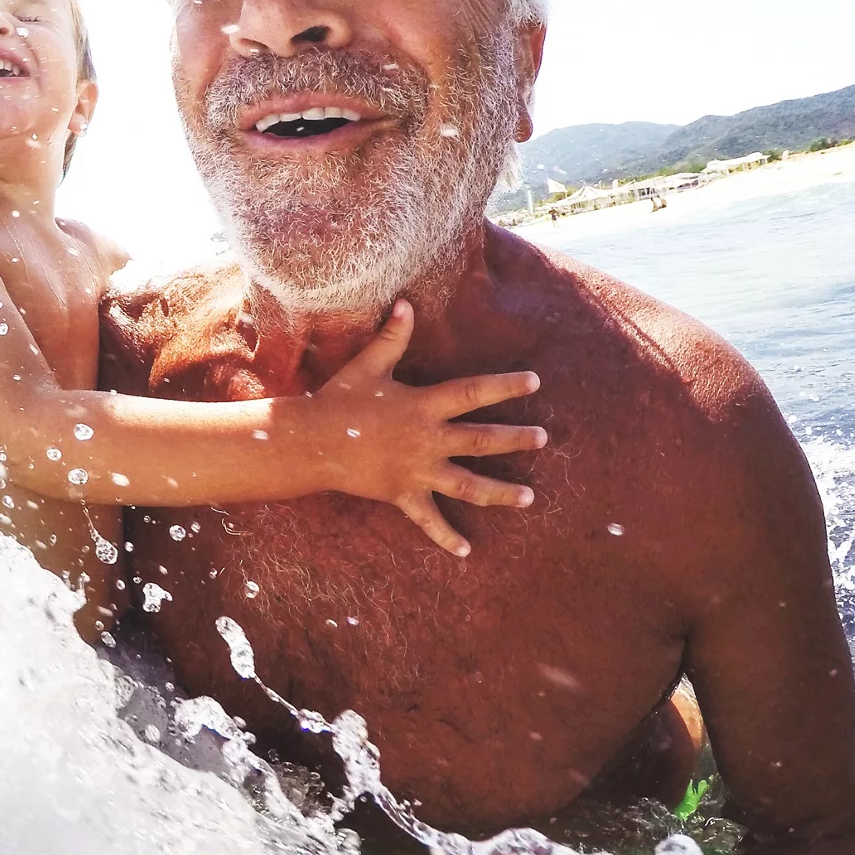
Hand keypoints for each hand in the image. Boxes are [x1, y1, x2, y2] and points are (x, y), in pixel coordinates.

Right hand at [312, 300, 545, 555]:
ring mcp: (417, 471)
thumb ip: (392, 338)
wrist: (311, 442)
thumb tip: (406, 303)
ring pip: (468, 485)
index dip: (504, 386)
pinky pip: (428, 519)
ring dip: (501, 493)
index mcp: (423, 406)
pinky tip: (466, 551)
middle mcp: (427, 440)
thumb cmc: (339, 400)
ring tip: (529, 498)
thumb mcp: (367, 366)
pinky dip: (445, 536)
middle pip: (481, 440)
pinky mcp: (402, 494)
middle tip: (543, 439)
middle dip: (515, 440)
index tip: (535, 382)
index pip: (473, 393)